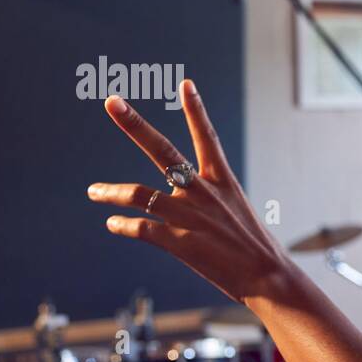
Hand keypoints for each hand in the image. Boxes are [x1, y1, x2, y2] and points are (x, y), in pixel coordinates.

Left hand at [87, 80, 296, 303]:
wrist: (268, 277)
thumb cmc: (255, 248)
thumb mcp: (238, 212)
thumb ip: (210, 200)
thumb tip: (182, 198)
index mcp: (223, 182)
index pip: (207, 137)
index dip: (196, 110)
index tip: (186, 83)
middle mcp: (204, 193)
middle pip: (162, 150)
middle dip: (134, 124)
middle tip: (112, 102)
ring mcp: (190, 216)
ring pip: (139, 195)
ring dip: (111, 192)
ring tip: (93, 191)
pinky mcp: (179, 242)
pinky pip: (141, 228)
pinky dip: (122, 225)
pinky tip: (113, 224)